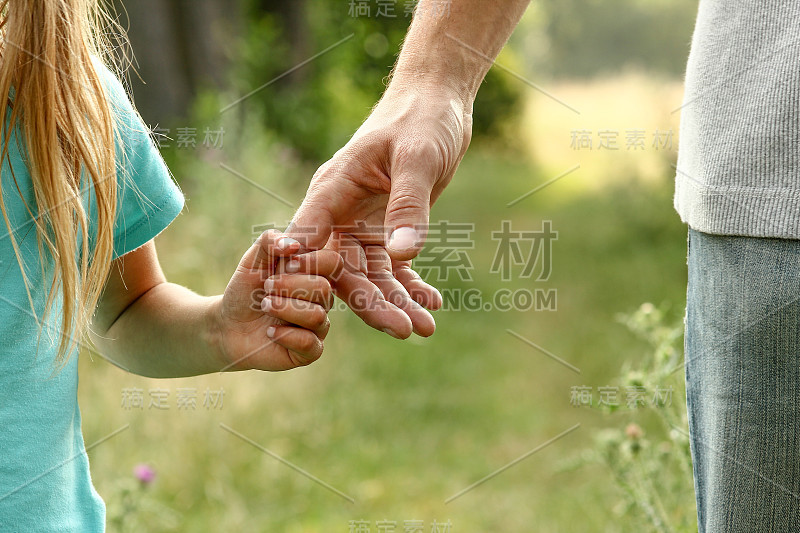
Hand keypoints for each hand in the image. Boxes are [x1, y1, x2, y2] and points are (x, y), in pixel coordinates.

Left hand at [216, 230, 342, 370]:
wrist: (229, 324)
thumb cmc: (246, 289)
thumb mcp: (253, 259)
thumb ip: (270, 241)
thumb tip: (293, 245)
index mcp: (316, 274)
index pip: (333, 263)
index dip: (309, 262)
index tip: (284, 265)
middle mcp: (323, 300)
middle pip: (324, 289)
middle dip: (288, 286)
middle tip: (267, 288)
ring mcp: (318, 326)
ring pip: (317, 316)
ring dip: (284, 309)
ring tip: (265, 305)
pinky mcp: (310, 350)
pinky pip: (310, 343)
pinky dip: (286, 335)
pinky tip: (271, 331)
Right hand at [287, 83, 470, 334]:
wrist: (437, 104)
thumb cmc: (420, 119)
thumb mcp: (417, 158)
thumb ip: (408, 204)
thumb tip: (401, 253)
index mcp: (332, 190)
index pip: (310, 239)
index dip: (307, 277)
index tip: (312, 313)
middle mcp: (341, 213)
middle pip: (345, 269)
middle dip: (372, 302)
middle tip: (401, 330)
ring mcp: (363, 224)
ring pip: (373, 275)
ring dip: (396, 301)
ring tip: (424, 329)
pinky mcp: (388, 229)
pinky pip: (396, 266)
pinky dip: (411, 286)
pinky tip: (431, 304)